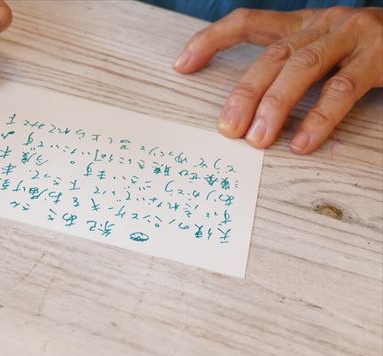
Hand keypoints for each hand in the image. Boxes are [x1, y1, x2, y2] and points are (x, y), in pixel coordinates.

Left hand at [174, 7, 382, 153]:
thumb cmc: (368, 52)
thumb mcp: (324, 52)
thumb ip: (290, 69)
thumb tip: (250, 110)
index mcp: (302, 24)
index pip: (247, 22)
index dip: (211, 40)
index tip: (182, 64)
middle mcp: (323, 24)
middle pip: (272, 56)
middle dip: (245, 93)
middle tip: (227, 128)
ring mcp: (352, 36)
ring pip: (302, 69)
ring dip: (275, 106)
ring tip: (257, 139)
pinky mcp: (380, 56)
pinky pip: (343, 90)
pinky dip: (320, 118)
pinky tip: (302, 142)